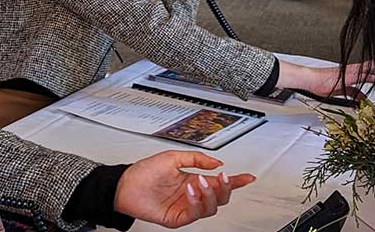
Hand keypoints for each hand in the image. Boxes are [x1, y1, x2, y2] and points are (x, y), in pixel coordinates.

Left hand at [114, 151, 254, 227]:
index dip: (235, 181)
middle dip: (227, 188)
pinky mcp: (178, 217)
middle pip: (220, 197)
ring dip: (210, 194)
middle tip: (225, 178)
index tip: (248, 177)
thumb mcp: (173, 157)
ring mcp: (186, 206)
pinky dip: (196, 201)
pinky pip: (195, 214)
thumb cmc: (144, 172)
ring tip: (201, 181)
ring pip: (211, 207)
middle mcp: (192, 194)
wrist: (126, 185)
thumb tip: (216, 162)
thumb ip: (196, 158)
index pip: (219, 182)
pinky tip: (191, 189)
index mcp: (193, 180)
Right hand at [283, 61, 374, 97]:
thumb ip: (354, 94)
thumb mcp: (342, 91)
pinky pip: (366, 73)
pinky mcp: (350, 74)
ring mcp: (353, 70)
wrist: (310, 79)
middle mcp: (355, 70)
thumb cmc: (321, 85)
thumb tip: (363, 100)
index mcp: (353, 73)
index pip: (373, 72)